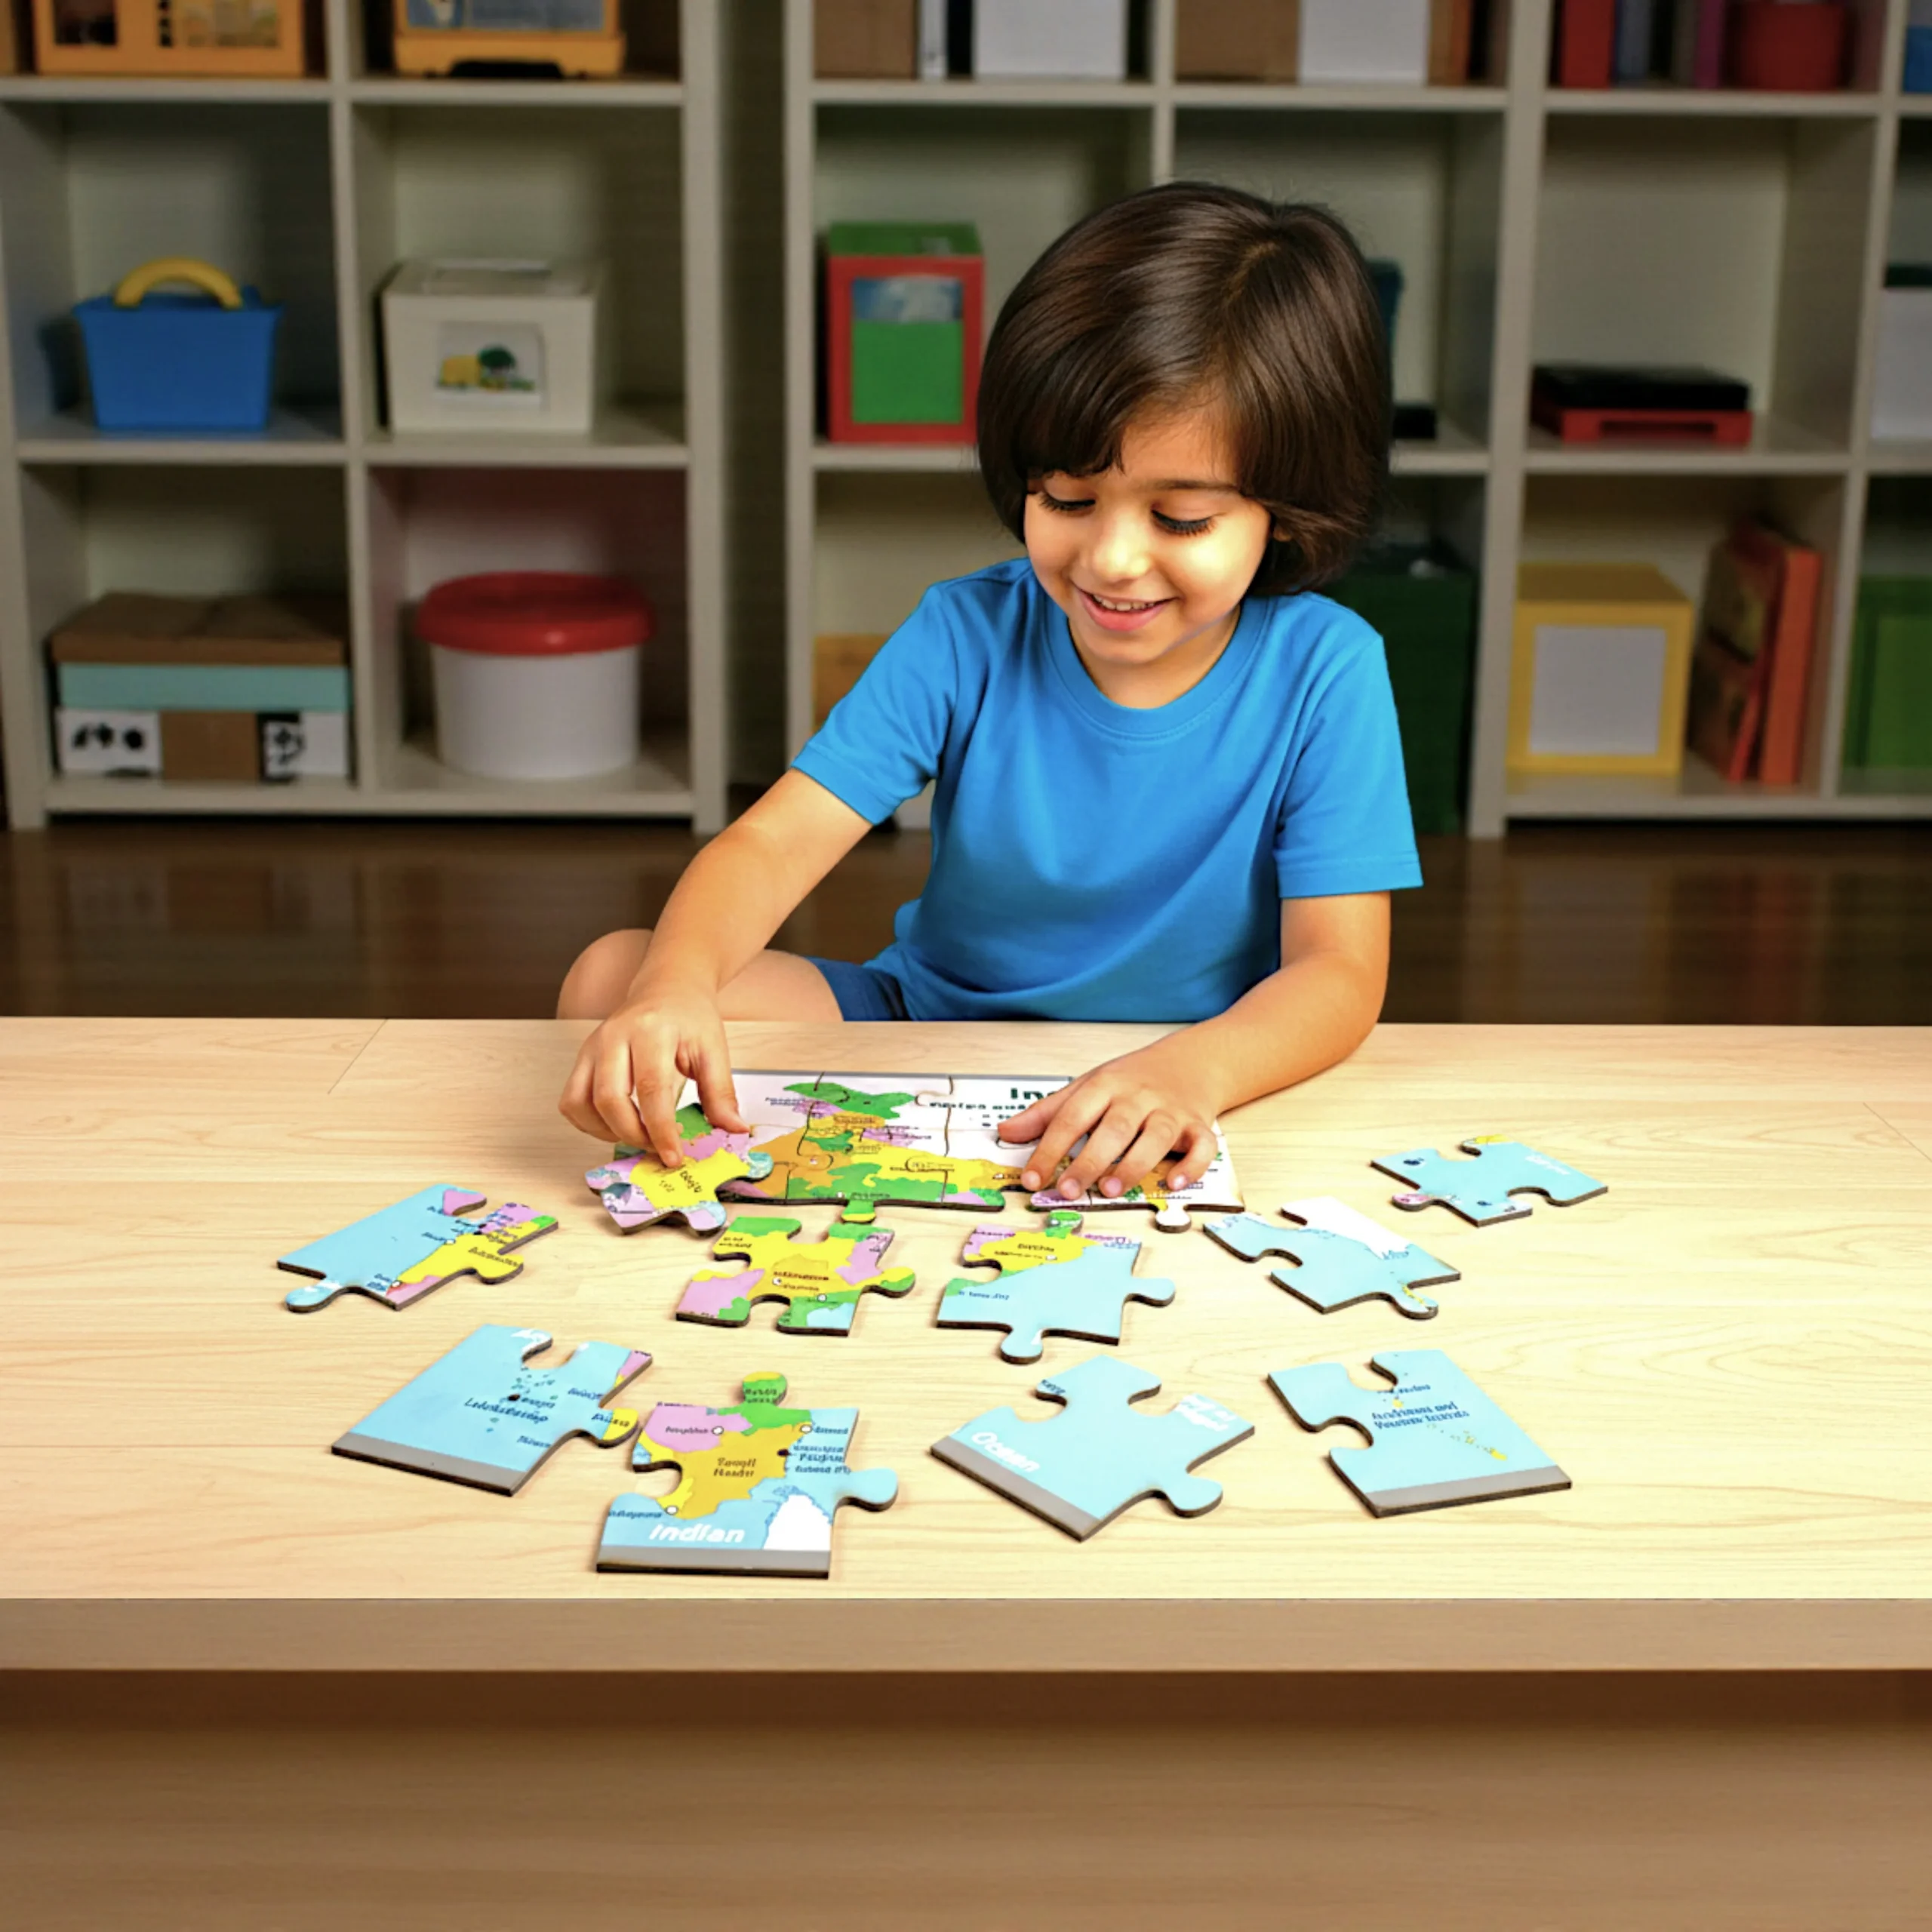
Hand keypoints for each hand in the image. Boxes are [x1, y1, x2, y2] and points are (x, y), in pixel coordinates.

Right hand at [558, 975, 743, 1164]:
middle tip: (658, 1148)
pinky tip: (616, 1125)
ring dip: (607, 1132)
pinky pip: (571, 1100)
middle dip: (633, 1134)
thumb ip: (721, 1092)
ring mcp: (592, 1046)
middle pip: (609, 1099)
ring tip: (638, 1136)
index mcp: (651, 1031)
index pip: (650, 1089)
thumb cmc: (689, 1017)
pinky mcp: (582, 1057)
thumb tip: (733, 1129)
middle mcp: (614, 1037)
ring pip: (580, 1103)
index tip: (674, 1156)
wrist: (667, 987)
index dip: (660, 1130)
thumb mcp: (713, 1049)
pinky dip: (589, 1123)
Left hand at [998, 1037, 1223, 1202]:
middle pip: (1114, 1127)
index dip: (1049, 1148)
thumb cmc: (1131, 1081)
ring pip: (1157, 1136)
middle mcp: (1138, 1097)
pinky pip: (1202, 1146)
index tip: (1032, 1177)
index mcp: (1104, 1086)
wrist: (1189, 1062)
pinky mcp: (1199, 1125)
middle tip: (1068, 1190)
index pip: (1072, 1117)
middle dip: (1090, 1160)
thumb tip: (1006, 1132)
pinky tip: (1174, 1182)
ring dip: (1134, 1163)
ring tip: (1111, 1189)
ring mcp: (1171, 1111)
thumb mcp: (1086, 1087)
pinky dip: (1192, 1165)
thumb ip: (1047, 1113)